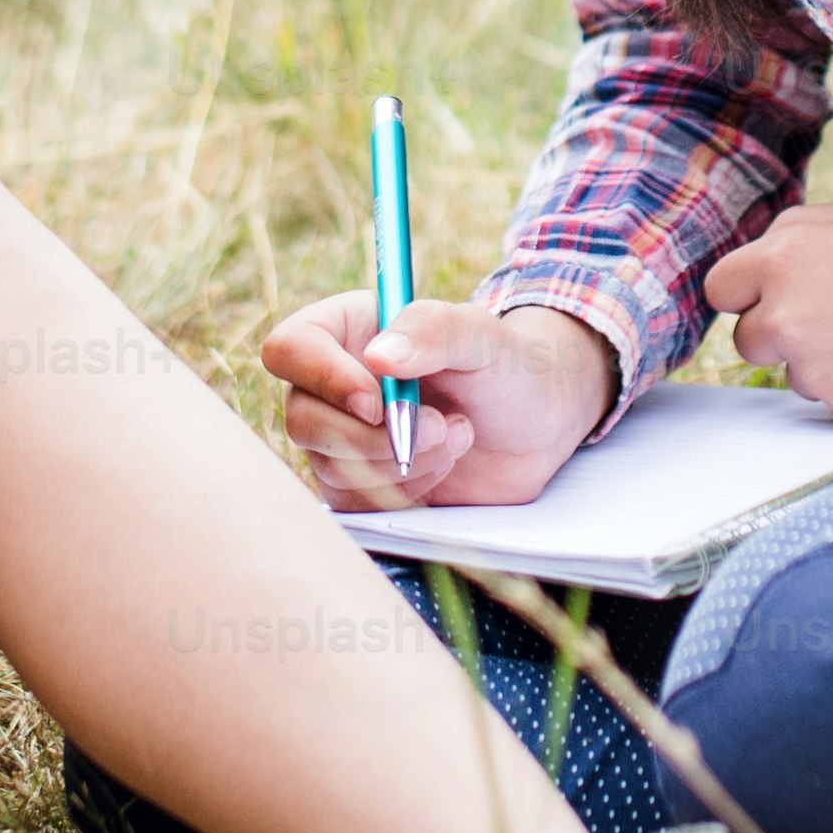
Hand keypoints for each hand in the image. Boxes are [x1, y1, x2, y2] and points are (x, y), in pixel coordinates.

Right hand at [264, 291, 616, 510]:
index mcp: (349, 329)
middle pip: (303, 418)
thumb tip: (378, 355)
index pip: (291, 348)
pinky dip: (406, 491)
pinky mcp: (363, 483)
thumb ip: (434, 330)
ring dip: (403, 462)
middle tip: (442, 427)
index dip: (323, 378)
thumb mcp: (483, 337)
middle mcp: (335, 382)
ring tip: (457, 436)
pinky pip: (356, 502)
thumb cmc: (510, 366)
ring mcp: (344, 435)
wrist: (541, 425)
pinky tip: (445, 464)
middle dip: (375, 435)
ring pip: (330, 465)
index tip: (378, 400)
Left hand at [706, 202, 832, 425]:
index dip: (748, 291)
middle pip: (749, 339)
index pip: (721, 287)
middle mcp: (787, 315)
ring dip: (825, 359)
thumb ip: (795, 241)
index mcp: (783, 256)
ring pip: (796, 372)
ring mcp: (815, 368)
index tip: (769, 295)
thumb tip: (755, 270)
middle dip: (781, 330)